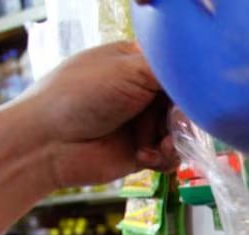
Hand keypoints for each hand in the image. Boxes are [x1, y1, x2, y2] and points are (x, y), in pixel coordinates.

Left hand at [15, 41, 178, 188]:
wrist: (48, 144)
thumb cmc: (78, 96)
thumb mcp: (127, 70)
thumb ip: (167, 71)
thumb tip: (200, 75)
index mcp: (136, 62)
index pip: (178, 69)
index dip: (188, 83)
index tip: (191, 94)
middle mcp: (142, 91)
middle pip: (185, 102)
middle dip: (183, 115)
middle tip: (173, 123)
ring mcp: (143, 123)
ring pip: (182, 131)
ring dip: (174, 139)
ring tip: (157, 144)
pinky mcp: (143, 153)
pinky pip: (171, 157)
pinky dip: (164, 158)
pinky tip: (144, 156)